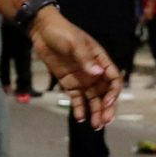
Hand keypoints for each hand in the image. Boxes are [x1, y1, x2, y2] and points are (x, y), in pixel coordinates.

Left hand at [30, 11, 118, 129]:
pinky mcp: (69, 83)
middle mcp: (94, 72)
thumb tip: (98, 73)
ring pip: (93, 99)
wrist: (42, 30)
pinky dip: (79, 108)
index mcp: (100, 60)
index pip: (113, 79)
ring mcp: (82, 79)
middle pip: (105, 93)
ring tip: (95, 126)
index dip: (113, 92)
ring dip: (96, 112)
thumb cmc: (61, 32)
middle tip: (104, 122)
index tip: (108, 102)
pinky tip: (80, 118)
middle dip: (107, 108)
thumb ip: (85, 59)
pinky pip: (77, 99)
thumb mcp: (74, 43)